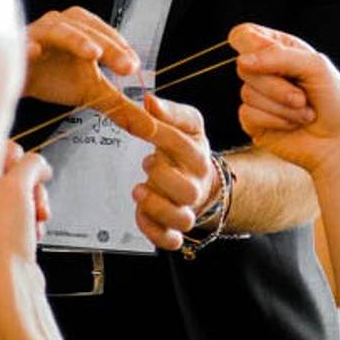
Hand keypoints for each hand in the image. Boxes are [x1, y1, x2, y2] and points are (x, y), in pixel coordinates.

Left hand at [0, 143, 51, 289]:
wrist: (11, 282)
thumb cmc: (3, 240)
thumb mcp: (18, 186)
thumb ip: (31, 163)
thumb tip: (39, 164)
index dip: (16, 156)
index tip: (26, 164)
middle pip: (13, 174)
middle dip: (31, 185)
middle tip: (32, 196)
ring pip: (22, 196)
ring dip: (35, 204)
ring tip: (35, 218)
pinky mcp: (0, 235)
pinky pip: (22, 216)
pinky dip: (32, 221)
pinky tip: (32, 232)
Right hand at [23, 8, 155, 141]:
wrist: (17, 80)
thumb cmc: (56, 77)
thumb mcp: (93, 92)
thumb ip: (121, 108)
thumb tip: (152, 129)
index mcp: (85, 30)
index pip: (109, 36)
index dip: (122, 51)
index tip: (133, 68)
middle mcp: (63, 24)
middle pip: (90, 31)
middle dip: (109, 47)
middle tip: (126, 66)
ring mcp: (39, 31)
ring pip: (60, 31)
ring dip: (77, 40)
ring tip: (93, 53)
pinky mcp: (16, 45)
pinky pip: (22, 44)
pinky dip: (29, 46)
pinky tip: (34, 52)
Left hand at [132, 94, 218, 251]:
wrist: (200, 181)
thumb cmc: (188, 151)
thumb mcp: (186, 125)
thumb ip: (169, 112)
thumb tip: (149, 100)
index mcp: (198, 157)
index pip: (181, 144)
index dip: (158, 133)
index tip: (141, 124)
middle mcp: (195, 186)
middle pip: (187, 190)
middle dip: (163, 177)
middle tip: (147, 164)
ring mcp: (185, 209)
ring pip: (181, 219)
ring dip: (157, 206)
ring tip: (139, 190)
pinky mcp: (172, 228)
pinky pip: (169, 240)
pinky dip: (154, 231)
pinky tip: (141, 214)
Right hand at [229, 23, 339, 175]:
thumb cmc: (334, 101)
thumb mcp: (316, 66)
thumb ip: (279, 57)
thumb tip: (242, 60)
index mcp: (278, 49)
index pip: (245, 35)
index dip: (250, 45)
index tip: (271, 59)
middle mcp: (264, 71)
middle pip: (244, 67)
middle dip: (277, 86)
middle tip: (302, 97)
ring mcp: (257, 97)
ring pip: (247, 93)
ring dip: (282, 107)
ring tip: (304, 113)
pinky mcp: (253, 121)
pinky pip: (248, 114)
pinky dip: (275, 120)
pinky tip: (292, 124)